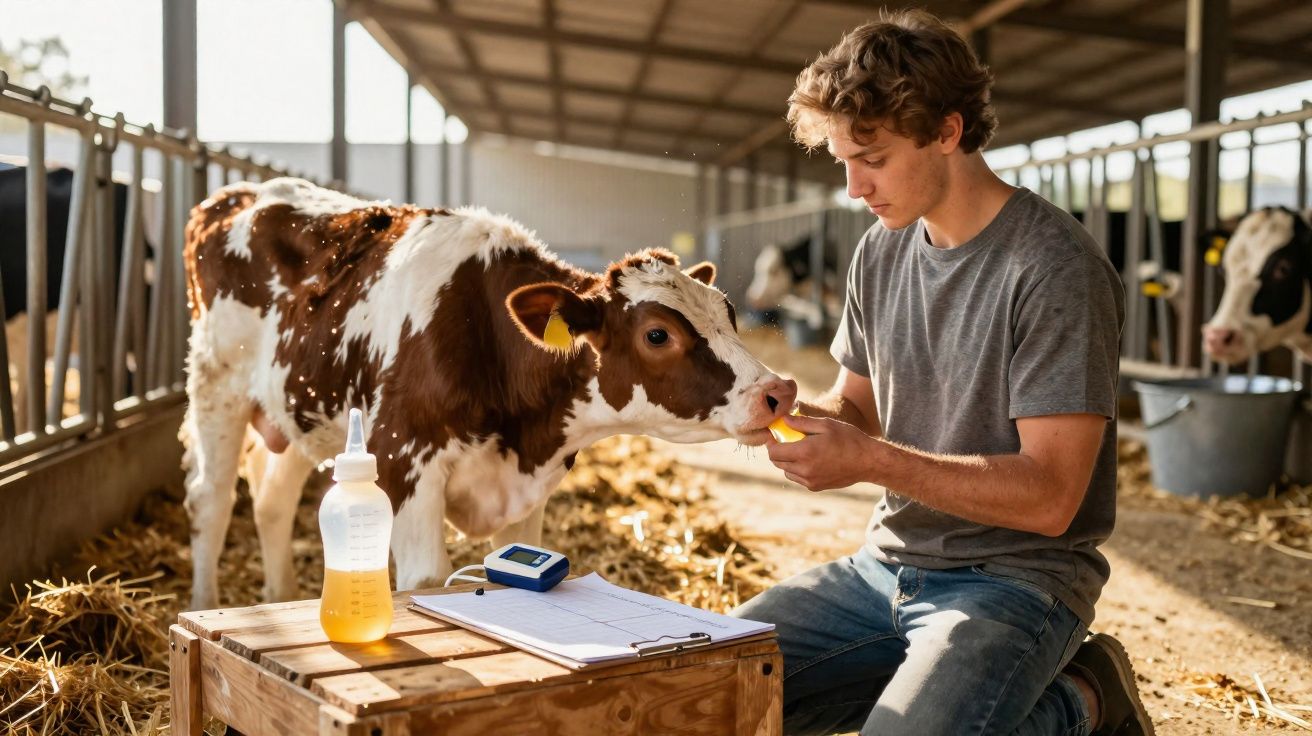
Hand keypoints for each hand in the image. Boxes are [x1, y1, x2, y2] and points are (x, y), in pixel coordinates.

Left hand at [765, 414, 879, 490]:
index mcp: (805, 452)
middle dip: (777, 451)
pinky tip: (810, 460)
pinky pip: (798, 478)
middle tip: (785, 440)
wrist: (868, 461)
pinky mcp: (816, 487)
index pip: (774, 452)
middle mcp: (804, 469)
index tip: (774, 436)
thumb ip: (801, 423)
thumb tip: (783, 420)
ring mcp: (810, 481)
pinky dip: (798, 470)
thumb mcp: (825, 425)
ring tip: (799, 450)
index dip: (770, 443)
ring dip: (787, 461)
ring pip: (786, 472)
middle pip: (778, 463)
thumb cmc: (849, 439)